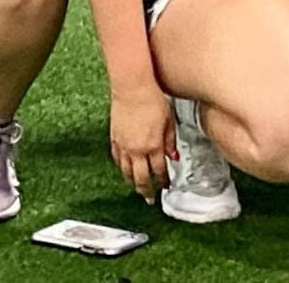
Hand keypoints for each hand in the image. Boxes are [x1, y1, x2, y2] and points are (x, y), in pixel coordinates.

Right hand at [107, 86, 177, 200]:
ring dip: (132, 182)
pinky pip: (117, 160)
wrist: (132, 89)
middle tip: (149, 199)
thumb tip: (174, 157)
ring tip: (137, 189)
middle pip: (141, 177)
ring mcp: (124, 145)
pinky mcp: (114, 139)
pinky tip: (125, 172)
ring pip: (127, 171)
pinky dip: (122, 168)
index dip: (163, 180)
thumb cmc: (153, 100)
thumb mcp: (169, 121)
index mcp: (154, 145)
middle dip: (146, 190)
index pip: (159, 170)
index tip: (166, 186)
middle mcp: (137, 149)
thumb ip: (171, 141)